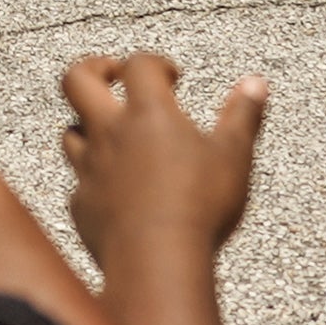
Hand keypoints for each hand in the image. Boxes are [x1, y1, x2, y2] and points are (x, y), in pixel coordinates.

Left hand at [57, 52, 266, 278]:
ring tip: (112, 132)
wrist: (157, 261)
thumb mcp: (234, 156)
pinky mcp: (83, 206)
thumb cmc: (200, 205)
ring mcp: (90, 170)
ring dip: (86, 125)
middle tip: (114, 74)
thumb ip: (243, 116)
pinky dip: (92, 178)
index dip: (154, 63)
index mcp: (147, 114)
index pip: (139, 65)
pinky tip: (113, 189)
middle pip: (76, 80)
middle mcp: (110, 134)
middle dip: (93, 68)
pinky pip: (79, 183)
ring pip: (70, 132)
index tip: (172, 76)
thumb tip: (256, 83)